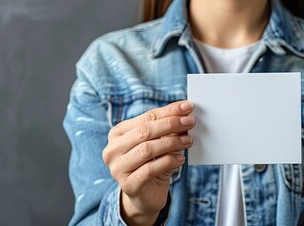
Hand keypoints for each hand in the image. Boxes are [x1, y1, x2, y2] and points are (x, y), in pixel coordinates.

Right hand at [102, 100, 194, 224]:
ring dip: (172, 143)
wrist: (145, 195)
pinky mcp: (128, 185)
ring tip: (188, 141)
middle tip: (190, 122)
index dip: (168, 111)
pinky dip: (169, 161)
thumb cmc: (151, 164)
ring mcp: (118, 168)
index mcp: (117, 134)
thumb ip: (166, 129)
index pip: (146, 117)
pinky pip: (151, 169)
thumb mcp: (158, 143)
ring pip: (147, 150)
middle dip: (170, 125)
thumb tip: (184, 114)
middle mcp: (113, 150)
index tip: (187, 107)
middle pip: (145, 132)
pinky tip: (181, 159)